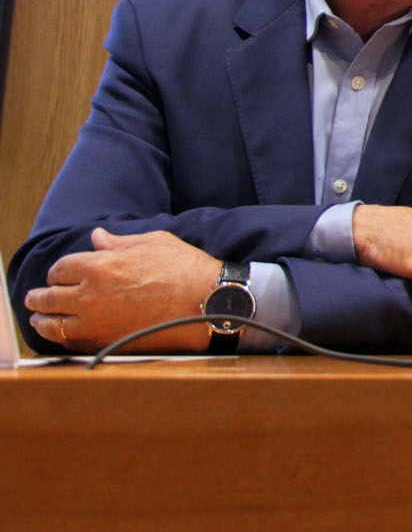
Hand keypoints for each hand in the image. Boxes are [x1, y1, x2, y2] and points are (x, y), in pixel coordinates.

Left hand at [23, 228, 217, 353]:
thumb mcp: (153, 242)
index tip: (59, 275)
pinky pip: (71, 342)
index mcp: (100, 265)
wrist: (207, 301)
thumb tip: (96, 238)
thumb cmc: (184, 268)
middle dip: (39, 297)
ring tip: (40, 319)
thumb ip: (118, 242)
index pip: (60, 268)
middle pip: (48, 297)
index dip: (58, 272)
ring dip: (42, 320)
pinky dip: (62, 338)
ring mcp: (95, 321)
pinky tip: (63, 334)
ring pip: (52, 324)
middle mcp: (90, 294)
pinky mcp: (105, 341)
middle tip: (35, 298)